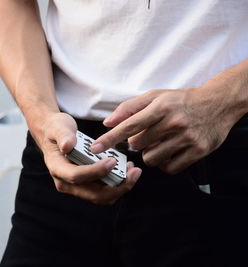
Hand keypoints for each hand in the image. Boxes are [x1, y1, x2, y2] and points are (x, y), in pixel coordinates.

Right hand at [37, 112, 141, 204]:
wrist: (53, 135)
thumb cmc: (55, 130)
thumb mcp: (58, 127)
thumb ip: (63, 135)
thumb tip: (67, 146)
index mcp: (57, 169)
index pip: (76, 176)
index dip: (96, 172)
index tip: (112, 161)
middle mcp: (66, 183)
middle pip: (93, 194)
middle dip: (116, 187)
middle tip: (134, 172)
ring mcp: (76, 187)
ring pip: (101, 197)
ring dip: (120, 187)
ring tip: (133, 170)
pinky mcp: (86, 186)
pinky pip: (104, 191)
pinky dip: (118, 184)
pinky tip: (127, 169)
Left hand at [91, 86, 238, 173]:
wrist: (217, 104)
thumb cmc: (180, 101)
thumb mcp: (156, 96)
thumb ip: (129, 108)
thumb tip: (107, 122)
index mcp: (161, 106)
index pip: (128, 126)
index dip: (110, 138)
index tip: (95, 148)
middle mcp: (173, 122)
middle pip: (138, 145)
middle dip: (137, 143)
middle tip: (149, 135)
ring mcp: (187, 138)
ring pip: (151, 159)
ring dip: (150, 154)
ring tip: (160, 143)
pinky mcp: (198, 151)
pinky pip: (169, 168)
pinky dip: (165, 163)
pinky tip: (169, 151)